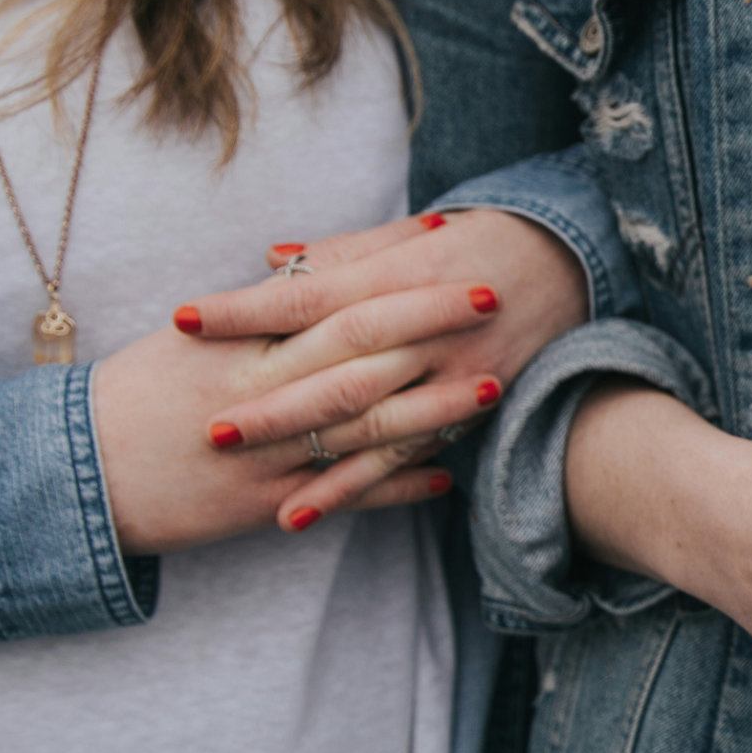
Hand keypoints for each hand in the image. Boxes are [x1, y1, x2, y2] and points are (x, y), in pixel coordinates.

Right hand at [95, 281, 500, 552]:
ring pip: (363, 422)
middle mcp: (254, 392)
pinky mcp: (263, 506)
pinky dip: (395, 486)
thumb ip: (252, 309)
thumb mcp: (188, 344)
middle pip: (357, 348)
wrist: (72, 478)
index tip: (440, 238)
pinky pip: (342, 494)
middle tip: (489, 293)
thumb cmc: (134, 398)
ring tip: (491, 384)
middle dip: (427, 320)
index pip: (325, 293)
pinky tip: (445, 476)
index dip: (386, 267)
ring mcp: (263, 452)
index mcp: (235, 342)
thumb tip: (309, 265)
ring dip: (433, 405)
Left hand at [180, 209, 586, 521]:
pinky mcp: (467, 416)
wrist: (566, 264)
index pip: (310, 296)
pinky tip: (301, 514)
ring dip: (305, 459)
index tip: (185, 319)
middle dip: (272, 404)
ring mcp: (452, 379)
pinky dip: (352, 491)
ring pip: (370, 427)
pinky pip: (402, 461)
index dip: (247, 310)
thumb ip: (340, 255)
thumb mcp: (410, 238)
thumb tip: (270, 260)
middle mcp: (426, 332)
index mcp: (401, 277)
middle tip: (206, 428)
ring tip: (240, 474)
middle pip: (338, 372)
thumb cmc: (475, 244)